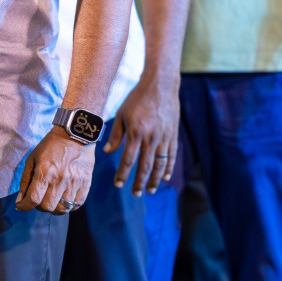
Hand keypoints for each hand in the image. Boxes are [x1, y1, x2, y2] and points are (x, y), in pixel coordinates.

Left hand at [16, 126, 94, 214]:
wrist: (75, 135)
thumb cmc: (50, 146)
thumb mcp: (32, 158)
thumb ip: (25, 181)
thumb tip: (20, 200)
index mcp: (45, 171)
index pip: (33, 199)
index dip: (24, 206)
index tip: (21, 206)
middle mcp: (60, 179)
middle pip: (47, 206)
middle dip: (39, 206)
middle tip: (39, 199)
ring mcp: (74, 183)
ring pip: (62, 209)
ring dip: (54, 208)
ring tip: (51, 200)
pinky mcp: (86, 184)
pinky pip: (77, 205)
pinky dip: (68, 206)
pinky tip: (63, 199)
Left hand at [104, 78, 178, 195]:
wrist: (161, 86)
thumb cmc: (137, 98)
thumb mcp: (122, 114)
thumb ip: (115, 135)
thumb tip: (107, 152)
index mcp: (136, 132)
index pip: (128, 159)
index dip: (123, 174)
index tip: (118, 184)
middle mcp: (152, 137)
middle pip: (146, 166)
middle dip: (140, 182)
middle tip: (135, 194)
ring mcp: (165, 137)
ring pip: (160, 164)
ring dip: (155, 180)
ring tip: (150, 191)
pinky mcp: (173, 135)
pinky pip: (172, 156)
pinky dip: (169, 168)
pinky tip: (165, 178)